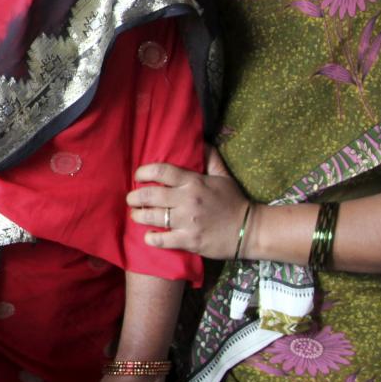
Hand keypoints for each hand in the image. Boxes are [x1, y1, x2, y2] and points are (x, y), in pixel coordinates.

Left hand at [126, 148, 250, 259]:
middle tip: (131, 199)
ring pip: (152, 217)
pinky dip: (151, 238)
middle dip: (135, 197)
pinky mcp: (190, 240)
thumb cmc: (234, 201)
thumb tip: (200, 140)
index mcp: (194, 182)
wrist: (250, 230)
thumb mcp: (223, 176)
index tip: (138, 176)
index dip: (143, 172)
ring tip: (136, 215)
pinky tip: (148, 235)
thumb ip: (210, 158)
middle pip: (151, 195)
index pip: (161, 171)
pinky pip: (162, 239)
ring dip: (138, 216)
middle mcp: (188, 200)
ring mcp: (188, 221)